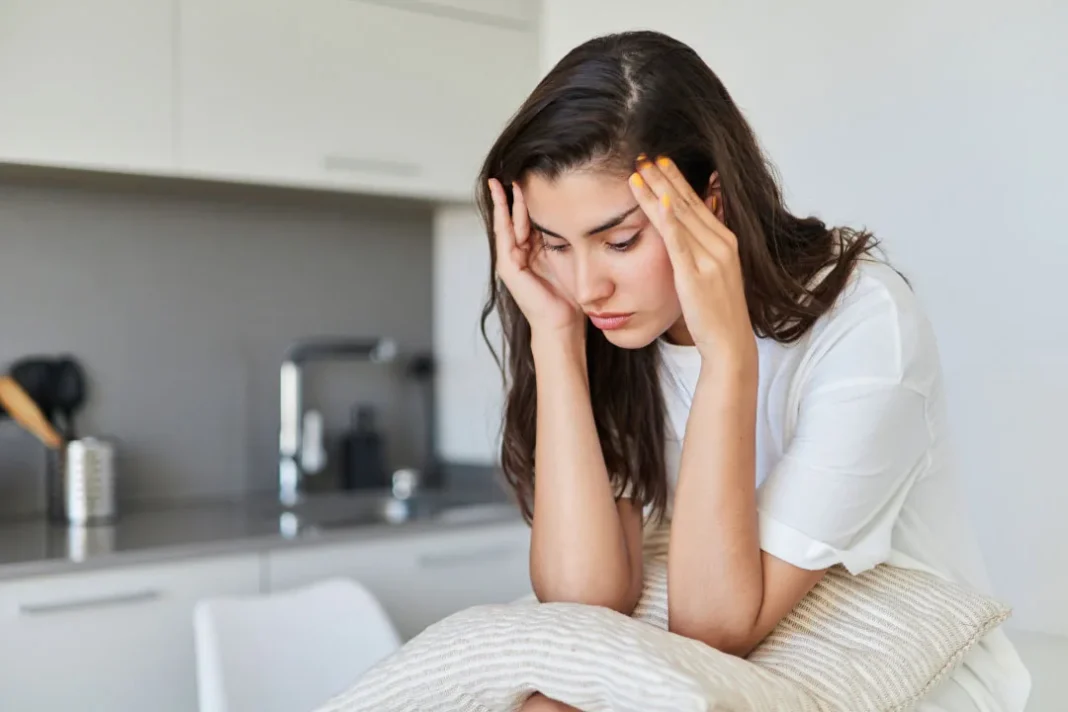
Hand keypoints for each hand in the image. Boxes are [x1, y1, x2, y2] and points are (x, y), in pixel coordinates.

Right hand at [488, 178, 583, 339]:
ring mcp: (511, 260)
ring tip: (505, 178)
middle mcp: (520, 254)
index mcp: (534, 251)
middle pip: (515, 217)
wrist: (564, 324)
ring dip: (506, 200)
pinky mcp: (508, 267)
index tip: (532, 175)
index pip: (528, 218)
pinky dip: (502, 216)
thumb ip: (570, 237)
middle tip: (515, 169)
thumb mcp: (572, 257)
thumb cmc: (571, 296)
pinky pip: (504, 235)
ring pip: (508, 222)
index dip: (529, 198)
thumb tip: (584, 211)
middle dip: (514, 194)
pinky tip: (503, 198)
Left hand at [629, 157, 755, 367]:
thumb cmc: (717, 310)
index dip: (676, 180)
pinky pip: (679, 242)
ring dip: (657, 191)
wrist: (729, 341)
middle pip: (688, 202)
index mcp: (725, 240)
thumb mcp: (715, 272)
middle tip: (644, 155)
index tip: (659, 161)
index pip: (697, 202)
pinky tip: (657, 201)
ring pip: (680, 216)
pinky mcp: (696, 275)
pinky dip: (668, 220)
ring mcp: (710, 258)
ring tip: (639, 171)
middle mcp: (721, 244)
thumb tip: (696, 226)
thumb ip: (706, 246)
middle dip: (664, 177)